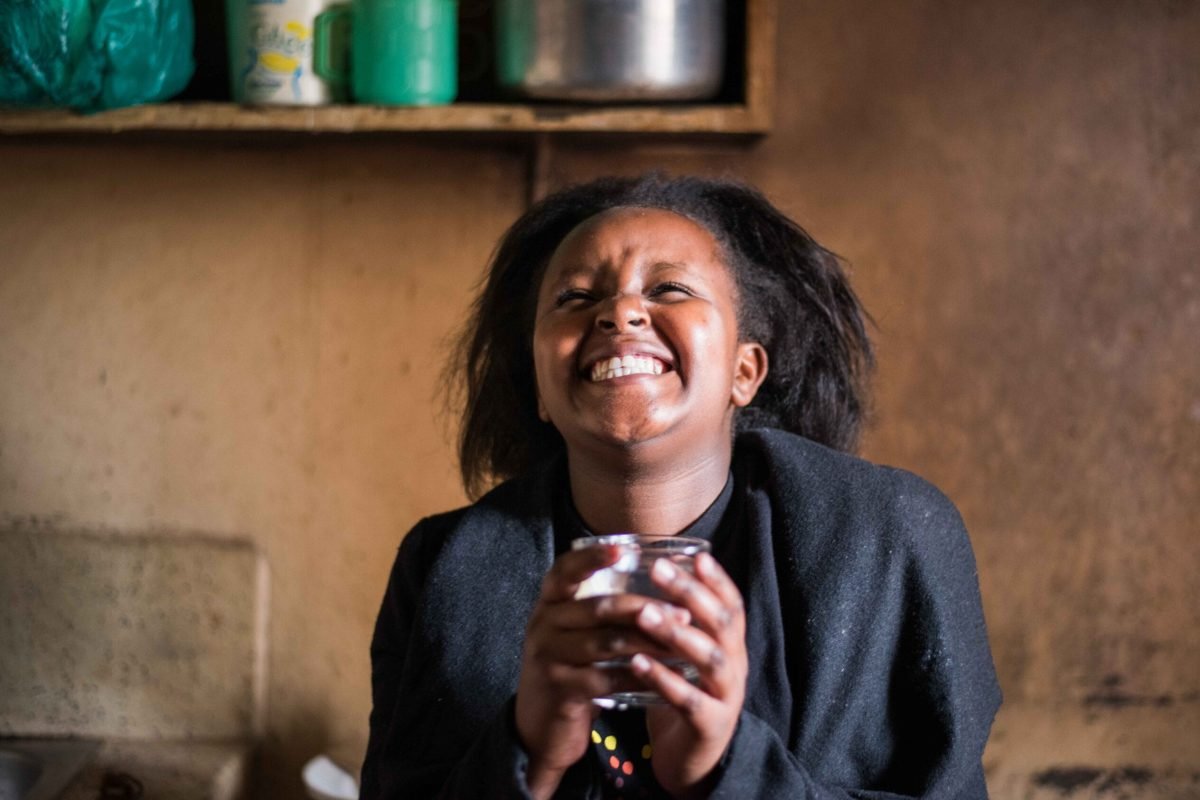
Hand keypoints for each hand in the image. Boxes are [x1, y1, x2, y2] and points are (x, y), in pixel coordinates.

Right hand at [514, 544, 688, 798]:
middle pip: (597, 607)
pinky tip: (662, 676)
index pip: (564, 570)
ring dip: (647, 642)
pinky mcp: (559, 688)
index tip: (622, 549)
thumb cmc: (571, 665)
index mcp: (549, 603)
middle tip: (682, 611)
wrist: (539, 722)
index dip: (591, 557)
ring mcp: (548, 656)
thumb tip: (656, 579)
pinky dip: (637, 676)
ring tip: (681, 643)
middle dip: (643, 608)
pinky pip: (605, 678)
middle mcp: (543, 624)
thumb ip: (602, 607)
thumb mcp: (575, 630)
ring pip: (605, 643)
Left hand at [631, 552, 747, 797]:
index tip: (695, 556)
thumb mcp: (688, 656)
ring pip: (710, 658)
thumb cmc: (686, 694)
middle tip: (659, 571)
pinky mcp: (710, 725)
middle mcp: (735, 666)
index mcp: (731, 646)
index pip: (732, 605)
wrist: (693, 759)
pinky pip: (690, 700)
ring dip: (677, 634)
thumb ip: (679, 621)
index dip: (717, 580)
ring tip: (645, 614)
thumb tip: (649, 573)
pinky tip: (638, 664)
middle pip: (722, 623)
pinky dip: (664, 680)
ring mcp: (726, 696)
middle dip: (692, 594)